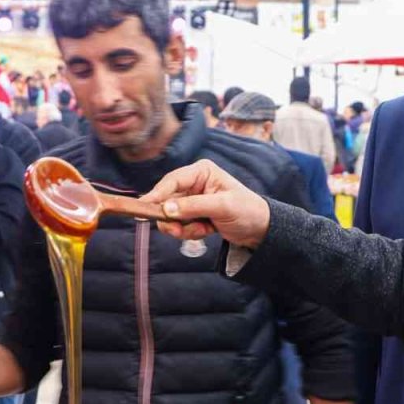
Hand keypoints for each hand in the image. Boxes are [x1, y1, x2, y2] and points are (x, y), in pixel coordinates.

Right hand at [139, 159, 270, 247]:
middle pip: (166, 200)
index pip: (172, 181)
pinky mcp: (192, 215)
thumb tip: (166, 209)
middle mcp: (193, 183)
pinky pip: (179, 225)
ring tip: (202, 230)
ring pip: (170, 216)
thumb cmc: (246, 210)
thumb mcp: (222, 206)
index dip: (157, 194)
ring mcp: (191, 200)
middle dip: (173, 218)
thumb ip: (194, 207)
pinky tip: (206, 231)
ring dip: (183, 228)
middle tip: (179, 230)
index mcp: (201, 172)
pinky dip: (190, 232)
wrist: (259, 229)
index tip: (144, 207)